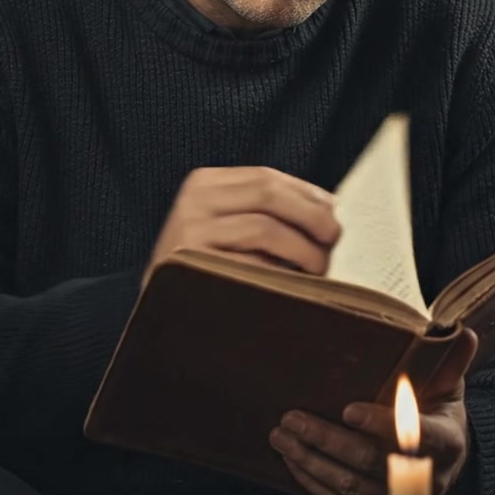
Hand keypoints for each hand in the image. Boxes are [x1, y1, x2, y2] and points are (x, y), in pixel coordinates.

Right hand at [142, 166, 339, 286]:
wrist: (160, 316)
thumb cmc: (207, 271)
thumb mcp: (228, 228)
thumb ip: (267, 211)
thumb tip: (330, 207)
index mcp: (204, 184)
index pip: (266, 178)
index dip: (308, 195)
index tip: (334, 214)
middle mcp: (193, 202)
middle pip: (268, 194)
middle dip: (311, 216)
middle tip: (334, 239)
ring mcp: (188, 234)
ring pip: (264, 227)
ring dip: (302, 248)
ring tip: (318, 267)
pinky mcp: (192, 269)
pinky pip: (251, 267)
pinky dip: (280, 275)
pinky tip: (293, 288)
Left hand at [269, 326, 477, 494]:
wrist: (444, 458)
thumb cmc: (439, 410)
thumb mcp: (449, 385)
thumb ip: (450, 361)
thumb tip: (461, 332)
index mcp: (446, 441)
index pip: (414, 435)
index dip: (381, 424)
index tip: (348, 410)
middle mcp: (426, 478)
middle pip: (371, 462)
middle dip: (327, 440)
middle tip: (292, 418)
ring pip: (351, 488)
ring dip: (311, 463)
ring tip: (281, 436)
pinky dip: (313, 485)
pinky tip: (292, 461)